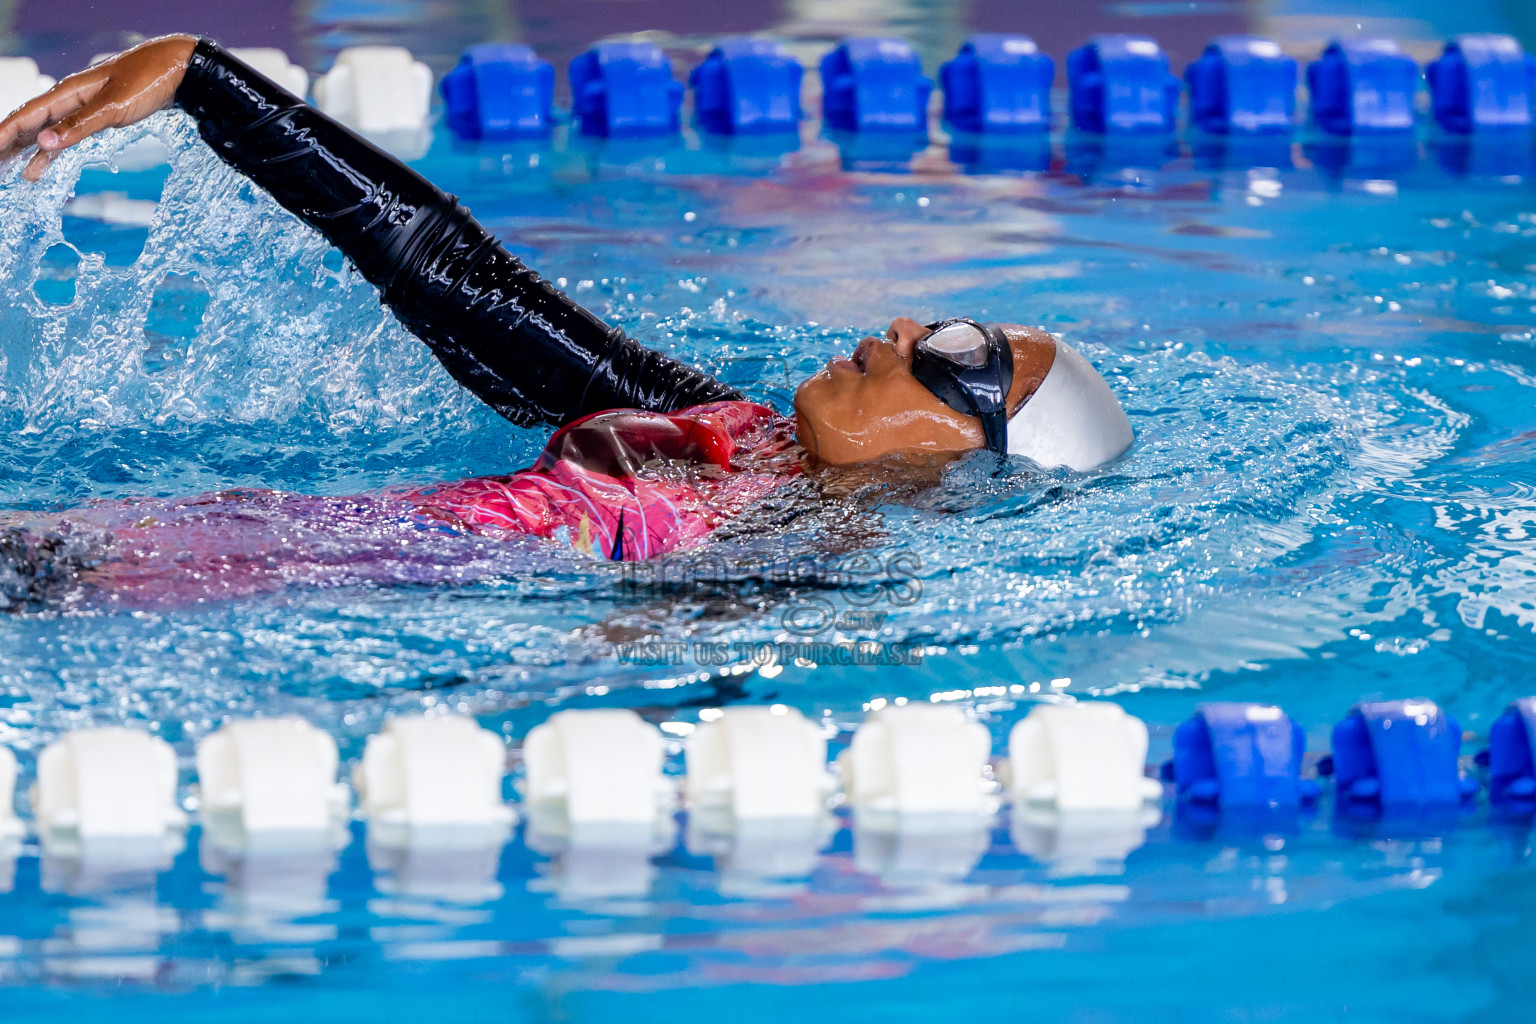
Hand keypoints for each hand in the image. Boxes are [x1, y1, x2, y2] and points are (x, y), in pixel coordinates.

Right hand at [0, 35, 196, 181]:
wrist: (178, 69)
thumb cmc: (146, 81)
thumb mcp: (113, 106)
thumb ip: (79, 125)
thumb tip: (43, 143)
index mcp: (68, 92)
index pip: (27, 115)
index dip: (4, 134)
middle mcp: (70, 99)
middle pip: (30, 124)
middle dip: (9, 143)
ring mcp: (85, 108)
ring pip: (47, 132)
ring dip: (29, 151)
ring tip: (11, 172)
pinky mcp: (101, 117)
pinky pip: (69, 136)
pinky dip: (54, 152)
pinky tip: (43, 166)